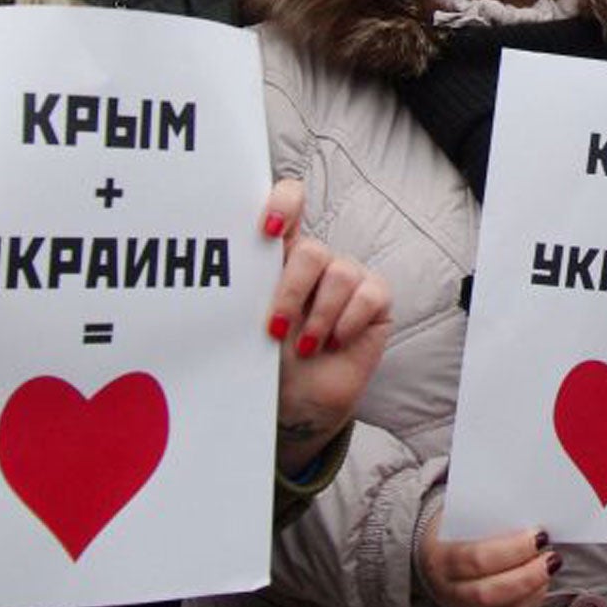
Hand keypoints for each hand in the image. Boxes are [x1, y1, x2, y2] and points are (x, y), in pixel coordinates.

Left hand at [261, 180, 392, 477]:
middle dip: (290, 292)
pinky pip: (368, 295)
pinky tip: (335, 343)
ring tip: (306, 348)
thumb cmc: (268, 362)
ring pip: (339, 273)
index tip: (267, 231)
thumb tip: (231, 279)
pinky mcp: (375, 299)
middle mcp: (316, 261)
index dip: (284, 204)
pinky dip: (348, 322)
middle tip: (275, 329)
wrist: (298, 404)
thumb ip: (249, 295)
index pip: (291, 202)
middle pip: (312, 250)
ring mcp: (348, 277)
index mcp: (281, 255)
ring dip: (319, 318)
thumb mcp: (249, 327)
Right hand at [417, 513, 554, 606]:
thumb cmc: (452, 526)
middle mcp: (448, 588)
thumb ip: (487, 512)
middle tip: (551, 558)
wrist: (429, 551)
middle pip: (489, 593)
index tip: (539, 535)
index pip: (476, 558)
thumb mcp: (461, 513)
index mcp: (440, 556)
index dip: (511, 550)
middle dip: (527, 576)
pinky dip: (530, 604)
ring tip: (550, 568)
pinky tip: (541, 584)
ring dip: (532, 592)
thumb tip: (527, 510)